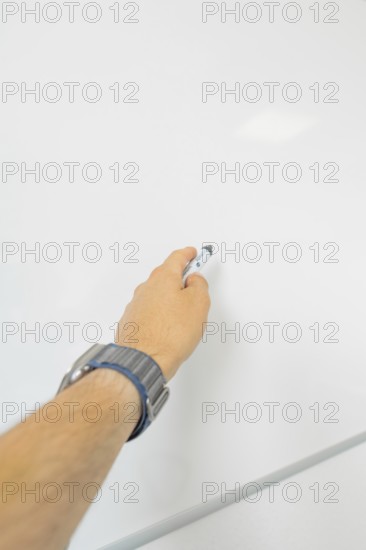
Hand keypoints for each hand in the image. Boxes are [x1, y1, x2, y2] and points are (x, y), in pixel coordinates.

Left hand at [116, 247, 210, 380]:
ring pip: (156, 295)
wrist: (144, 360)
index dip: (188, 254)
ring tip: (182, 314)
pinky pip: (148, 312)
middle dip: (178, 277)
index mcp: (163, 279)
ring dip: (169, 299)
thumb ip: (199, 286)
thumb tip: (194, 281)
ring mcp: (136, 306)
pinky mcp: (131, 323)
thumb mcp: (198, 303)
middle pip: (164, 276)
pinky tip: (167, 327)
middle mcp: (146, 289)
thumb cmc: (170, 334)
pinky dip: (159, 315)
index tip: (192, 252)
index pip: (177, 258)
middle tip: (190, 280)